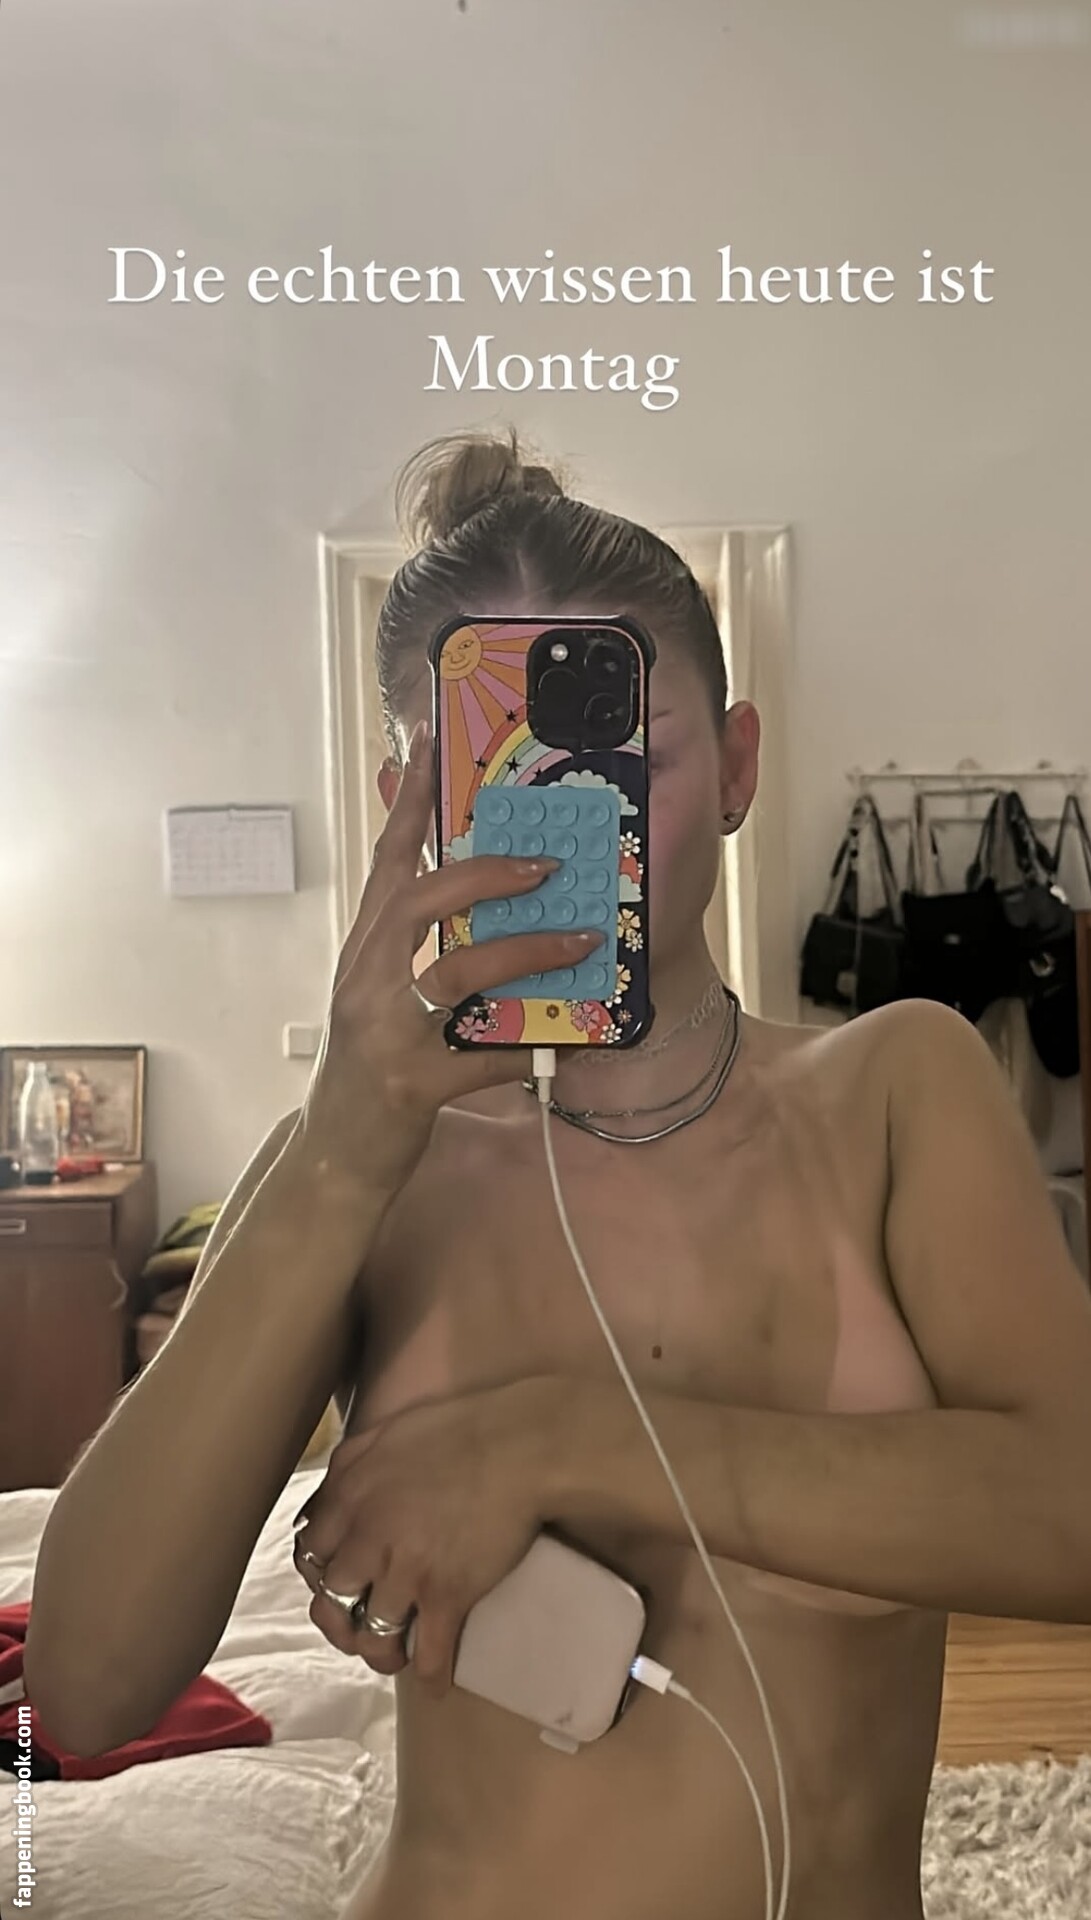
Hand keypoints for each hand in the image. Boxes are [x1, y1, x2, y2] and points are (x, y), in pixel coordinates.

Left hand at [292, 1379, 560, 1695]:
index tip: (337, 1577)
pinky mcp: (448, 1594)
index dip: (320, 1571)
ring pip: (373, 1636)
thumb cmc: (458, 1428)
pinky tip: (437, 1683)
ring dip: (381, 1654)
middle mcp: (368, 1539)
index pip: (310, 1553)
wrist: (519, 1445)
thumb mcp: (384, 1432)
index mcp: (350, 1497)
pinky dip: (432, 1675)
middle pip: (332, 1600)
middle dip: (341, 1620)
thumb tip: (330, 1494)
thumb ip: (348, 1465)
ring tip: (394, 1657)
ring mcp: (407, 1572)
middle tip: (358, 1624)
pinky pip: (430, 1652)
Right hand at [295, 720, 601, 1197]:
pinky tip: (574, 1042)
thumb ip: (415, 944)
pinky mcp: (411, 1084)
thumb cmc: (371, 1067)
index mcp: (365, 948)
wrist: (337, 1153)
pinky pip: (485, 1057)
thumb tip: (474, 896)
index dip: (410, 799)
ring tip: (583, 939)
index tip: (431, 739)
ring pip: (457, 972)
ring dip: (526, 951)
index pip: (389, 859)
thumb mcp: (380, 993)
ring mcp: (385, 1031)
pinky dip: (533, 1048)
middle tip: (548, 862)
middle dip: (487, 874)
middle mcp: (366, 978)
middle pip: (421, 900)